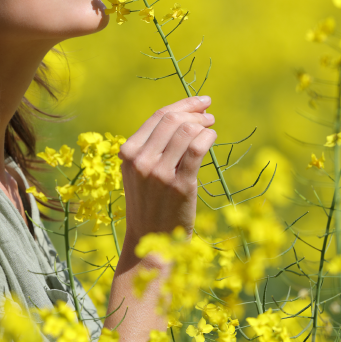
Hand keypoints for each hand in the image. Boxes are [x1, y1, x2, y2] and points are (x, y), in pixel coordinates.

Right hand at [118, 95, 216, 251]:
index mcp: (128, 152)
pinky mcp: (179, 185)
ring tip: (211, 126)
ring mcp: (159, 173)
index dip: (182, 104)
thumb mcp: (138, 171)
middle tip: (209, 114)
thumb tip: (182, 115)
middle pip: (172, 120)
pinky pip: (196, 148)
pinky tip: (212, 137)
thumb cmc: (149, 202)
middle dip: (194, 111)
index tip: (199, 101)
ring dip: (203, 124)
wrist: (150, 240)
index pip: (158, 116)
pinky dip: (208, 137)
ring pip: (185, 131)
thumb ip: (150, 145)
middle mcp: (140, 160)